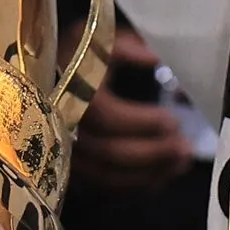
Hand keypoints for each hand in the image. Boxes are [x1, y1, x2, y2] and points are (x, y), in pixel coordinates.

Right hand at [71, 31, 193, 198]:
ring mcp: (65, 154)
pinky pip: (102, 188)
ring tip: (181, 164)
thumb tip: (156, 59)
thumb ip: (129, 48)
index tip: (173, 120)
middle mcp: (65, 128)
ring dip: (149, 174)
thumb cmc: (77, 54)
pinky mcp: (70, 170)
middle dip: (153, 154)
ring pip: (108, 176)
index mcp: (72, 93)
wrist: (43, 74)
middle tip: (186, 148)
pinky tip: (159, 178)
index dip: (142, 123)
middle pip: (111, 153)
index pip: (108, 117)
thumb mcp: (100, 40)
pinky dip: (133, 188)